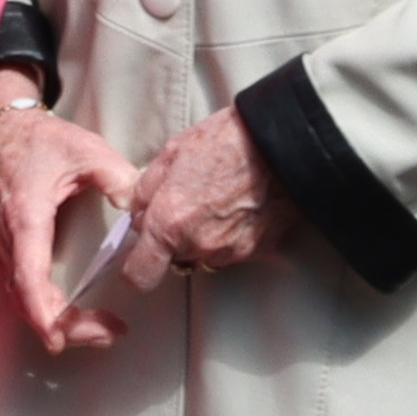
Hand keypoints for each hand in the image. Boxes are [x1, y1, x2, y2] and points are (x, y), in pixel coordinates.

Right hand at [0, 74, 147, 355]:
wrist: (0, 130)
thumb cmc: (41, 141)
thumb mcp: (87, 150)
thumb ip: (117, 178)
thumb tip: (140, 211)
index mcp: (26, 219)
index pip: (29, 278)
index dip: (43, 313)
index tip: (60, 339)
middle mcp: (8, 240)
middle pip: (27, 300)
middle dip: (66, 326)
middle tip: (109, 333)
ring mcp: (2, 246)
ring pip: (22, 298)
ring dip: (58, 319)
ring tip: (100, 328)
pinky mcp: (5, 248)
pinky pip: (20, 288)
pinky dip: (45, 307)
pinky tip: (72, 311)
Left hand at [120, 109, 274, 290]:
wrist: (279, 142)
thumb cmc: (227, 141)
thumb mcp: (171, 154)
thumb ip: (146, 191)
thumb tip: (139, 212)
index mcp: (169, 222)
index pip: (140, 274)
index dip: (137, 266)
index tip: (140, 255)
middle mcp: (198, 244)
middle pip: (174, 259)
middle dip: (173, 238)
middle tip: (186, 204)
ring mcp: (230, 250)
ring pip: (203, 255)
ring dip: (202, 236)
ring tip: (215, 200)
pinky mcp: (256, 250)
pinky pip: (231, 250)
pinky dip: (229, 234)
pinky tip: (236, 206)